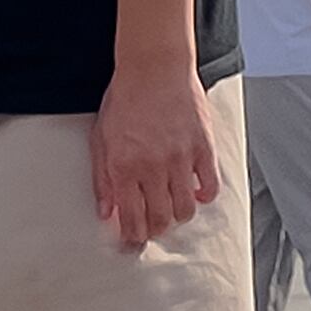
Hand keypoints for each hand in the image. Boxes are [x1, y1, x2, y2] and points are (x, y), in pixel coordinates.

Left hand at [89, 58, 222, 249]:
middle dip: (154, 232)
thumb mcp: (100, 138)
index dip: (131, 238)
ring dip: (177, 217)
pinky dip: (203, 197)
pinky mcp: (203, 148)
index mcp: (124, 166)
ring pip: (185, 209)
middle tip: (151, 229)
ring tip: (171, 210)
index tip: (131, 244)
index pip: (131, 219)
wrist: (154, 66)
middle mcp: (152, 167)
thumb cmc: (125, 98)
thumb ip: (102, 178)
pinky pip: (210, 187)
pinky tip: (194, 192)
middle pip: (160, 220)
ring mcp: (180, 159)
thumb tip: (106, 212)